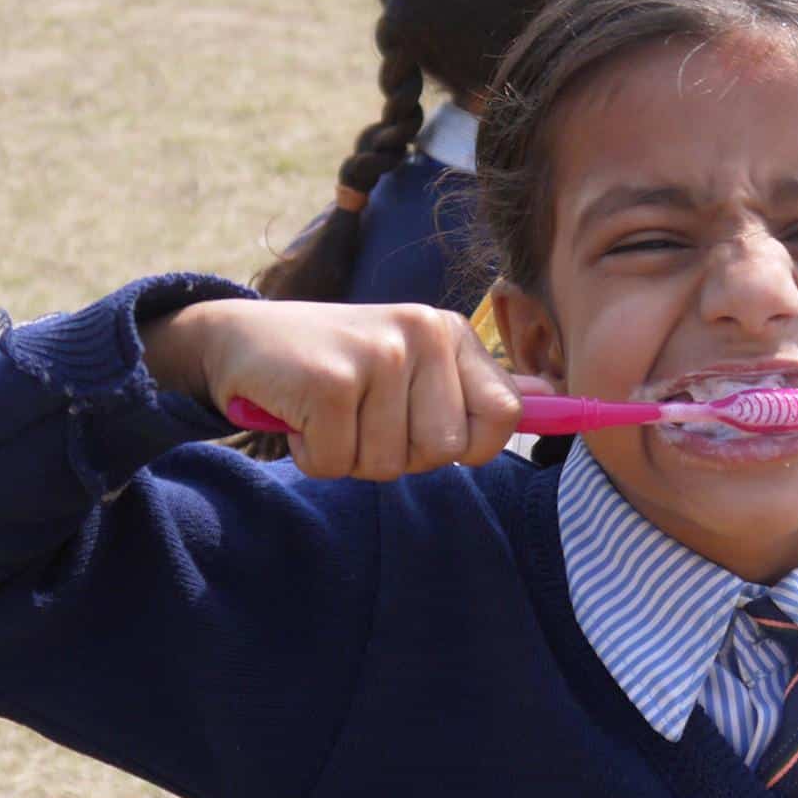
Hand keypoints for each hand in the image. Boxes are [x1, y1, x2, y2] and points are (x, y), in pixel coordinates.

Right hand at [141, 300, 521, 479]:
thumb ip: (478, 389)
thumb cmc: (336, 365)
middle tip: (360, 417)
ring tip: (328, 412)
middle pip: (443, 453)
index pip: (506, 417)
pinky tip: (300, 414)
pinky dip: (312, 454)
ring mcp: (377, 353)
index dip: (468, 448)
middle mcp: (422, 333)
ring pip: (388, 464)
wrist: (239, 340)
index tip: (424, 432)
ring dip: (350, 455)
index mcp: (451, 333)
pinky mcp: (329, 380)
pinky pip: (337, 463)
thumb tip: (557, 403)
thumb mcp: (414, 367)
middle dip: (397, 454)